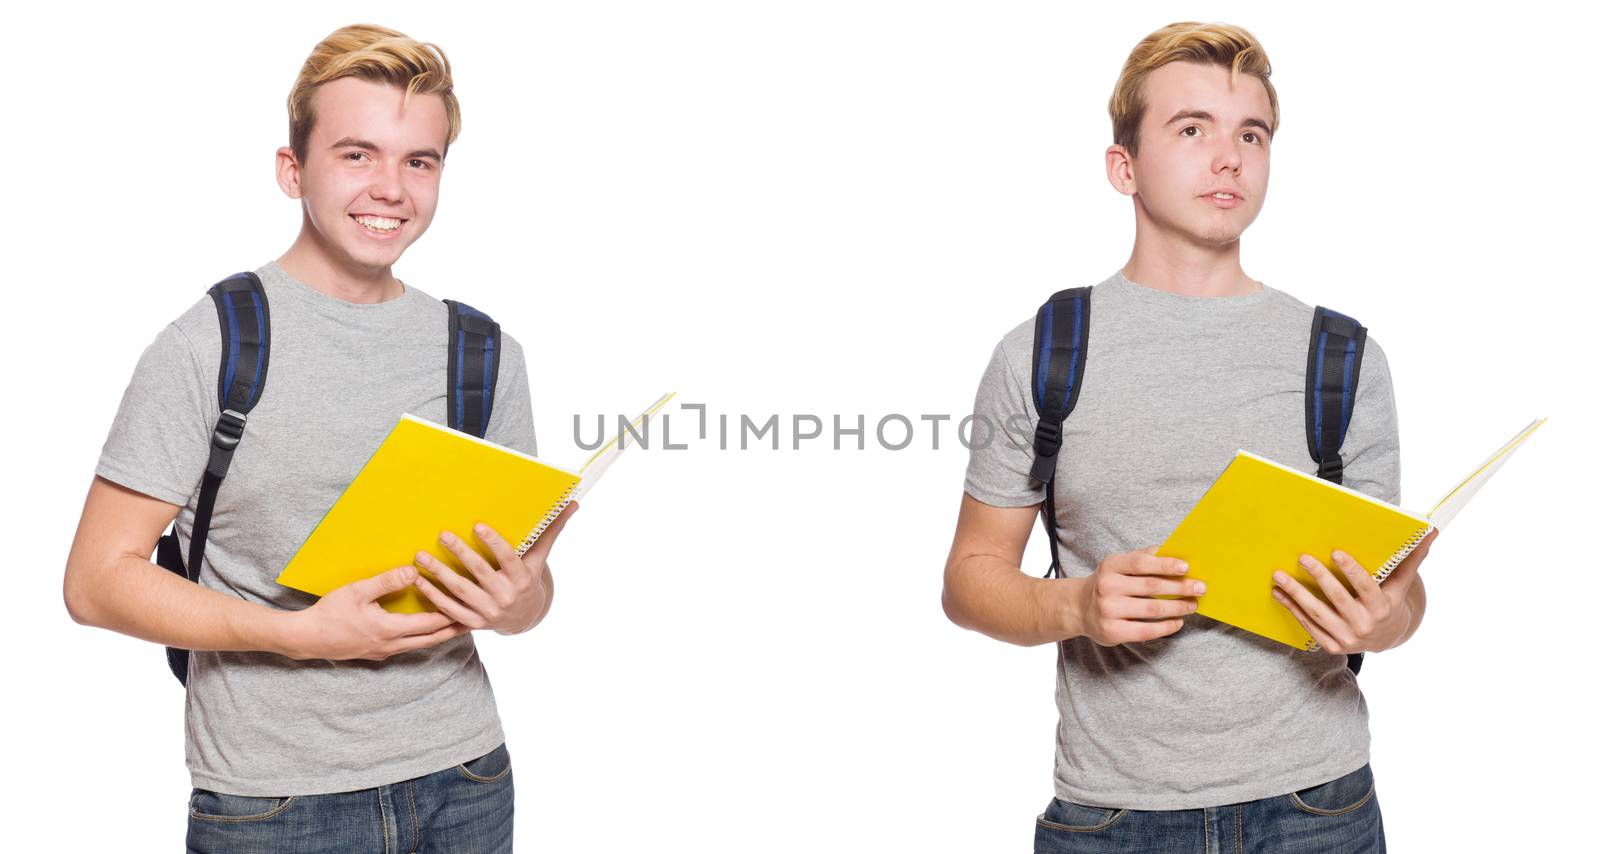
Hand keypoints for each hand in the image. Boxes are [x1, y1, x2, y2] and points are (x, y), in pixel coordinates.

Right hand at [283, 565, 468, 660]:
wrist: (306, 638)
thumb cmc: (329, 613)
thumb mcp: (357, 591)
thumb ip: (386, 581)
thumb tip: (413, 570)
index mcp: (389, 630)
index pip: (429, 623)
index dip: (451, 616)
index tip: (471, 609)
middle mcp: (390, 645)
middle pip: (430, 639)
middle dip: (453, 630)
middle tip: (474, 622)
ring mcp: (383, 652)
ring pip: (418, 645)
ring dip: (437, 636)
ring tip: (455, 626)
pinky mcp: (374, 654)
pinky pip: (405, 646)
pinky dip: (420, 638)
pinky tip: (423, 632)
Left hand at [411, 502, 577, 634]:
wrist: (524, 617)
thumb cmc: (529, 578)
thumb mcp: (540, 558)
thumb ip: (550, 531)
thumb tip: (572, 504)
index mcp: (522, 578)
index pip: (508, 558)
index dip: (493, 543)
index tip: (477, 525)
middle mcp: (505, 596)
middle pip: (479, 573)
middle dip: (460, 553)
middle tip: (442, 534)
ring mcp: (488, 612)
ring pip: (460, 591)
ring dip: (438, 574)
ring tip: (421, 557)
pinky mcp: (472, 623)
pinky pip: (449, 609)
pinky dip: (432, 595)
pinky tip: (418, 580)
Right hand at [1075, 546, 1204, 645]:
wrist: (1079, 608)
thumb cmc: (1109, 583)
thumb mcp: (1119, 565)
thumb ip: (1143, 558)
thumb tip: (1176, 553)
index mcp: (1110, 566)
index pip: (1141, 563)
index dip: (1165, 564)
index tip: (1186, 567)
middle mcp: (1107, 587)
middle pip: (1151, 586)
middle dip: (1180, 587)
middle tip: (1200, 588)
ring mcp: (1108, 610)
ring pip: (1152, 608)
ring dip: (1177, 607)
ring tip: (1192, 605)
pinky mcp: (1112, 632)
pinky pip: (1147, 630)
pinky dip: (1167, 626)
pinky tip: (1178, 622)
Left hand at [1270, 529, 1437, 654]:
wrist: (1386, 638)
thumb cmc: (1390, 601)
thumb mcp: (1402, 584)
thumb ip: (1411, 558)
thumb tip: (1431, 530)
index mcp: (1382, 607)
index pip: (1365, 586)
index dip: (1351, 570)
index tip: (1335, 552)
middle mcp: (1364, 625)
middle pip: (1337, 599)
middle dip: (1319, 577)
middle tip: (1302, 557)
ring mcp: (1347, 638)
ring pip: (1317, 613)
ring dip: (1296, 594)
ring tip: (1278, 575)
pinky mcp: (1331, 646)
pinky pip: (1308, 625)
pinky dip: (1292, 609)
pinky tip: (1278, 593)